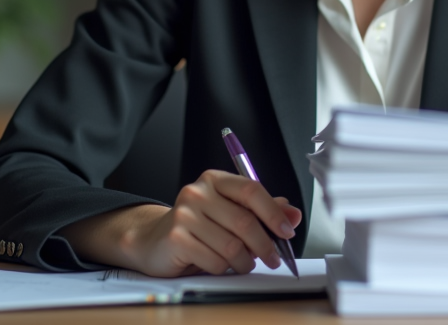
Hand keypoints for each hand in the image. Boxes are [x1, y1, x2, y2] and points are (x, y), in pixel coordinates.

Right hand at [59, 170, 301, 277]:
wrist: (154, 241)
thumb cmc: (199, 227)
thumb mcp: (231, 214)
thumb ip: (262, 212)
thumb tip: (293, 215)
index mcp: (216, 180)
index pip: (251, 190)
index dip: (273, 213)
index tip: (287, 231)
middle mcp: (198, 192)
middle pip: (244, 221)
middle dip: (265, 245)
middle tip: (274, 259)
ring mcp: (184, 214)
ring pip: (232, 246)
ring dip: (244, 261)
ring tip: (244, 263)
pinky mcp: (176, 237)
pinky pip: (214, 260)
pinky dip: (224, 268)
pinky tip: (219, 264)